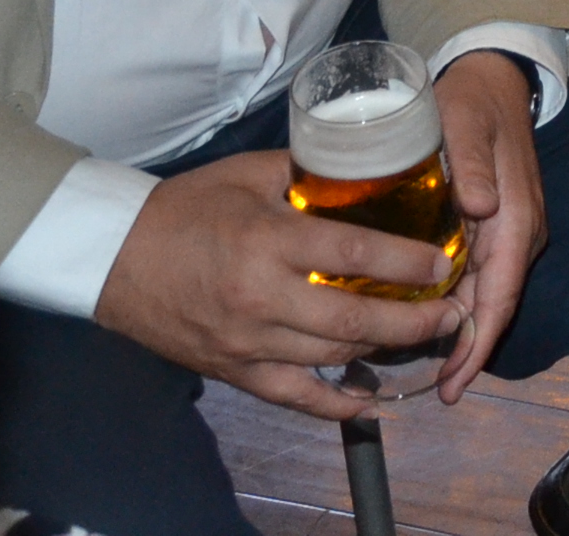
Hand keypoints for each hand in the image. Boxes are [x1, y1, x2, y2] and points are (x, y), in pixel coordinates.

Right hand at [92, 149, 460, 418]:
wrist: (114, 258)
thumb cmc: (185, 207)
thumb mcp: (249, 173)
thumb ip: (307, 171)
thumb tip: (363, 165)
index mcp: (268, 241)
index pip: (354, 256)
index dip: (407, 263)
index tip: (445, 262)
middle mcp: (263, 298)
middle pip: (355, 320)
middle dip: (414, 320)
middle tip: (454, 310)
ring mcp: (249, 343)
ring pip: (333, 359)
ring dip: (387, 352)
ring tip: (428, 337)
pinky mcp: (236, 371)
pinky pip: (295, 396)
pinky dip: (336, 403)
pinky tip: (371, 400)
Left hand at [424, 51, 545, 403]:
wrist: (492, 77)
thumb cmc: (472, 99)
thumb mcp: (464, 122)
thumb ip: (474, 163)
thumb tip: (482, 207)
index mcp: (515, 217)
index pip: (500, 296)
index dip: (477, 343)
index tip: (454, 382)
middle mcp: (520, 232)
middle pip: (494, 305)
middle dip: (468, 350)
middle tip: (437, 390)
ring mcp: (511, 230)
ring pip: (488, 294)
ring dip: (462, 330)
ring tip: (427, 367)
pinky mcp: (498, 225)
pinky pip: (481, 275)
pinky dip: (460, 303)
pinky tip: (430, 317)